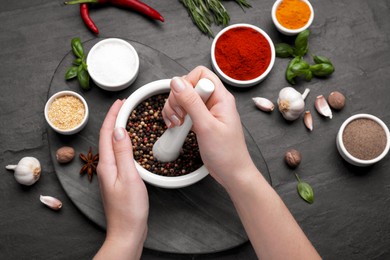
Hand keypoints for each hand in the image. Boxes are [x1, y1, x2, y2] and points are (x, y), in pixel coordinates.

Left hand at [95, 100, 147, 258]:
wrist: (127, 231)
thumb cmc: (129, 209)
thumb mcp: (129, 177)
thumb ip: (123, 153)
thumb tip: (118, 130)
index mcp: (107, 165)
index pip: (106, 133)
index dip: (113, 115)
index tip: (121, 102)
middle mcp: (106, 167)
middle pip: (106, 137)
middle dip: (114, 119)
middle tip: (124, 106)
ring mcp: (111, 174)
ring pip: (112, 144)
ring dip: (118, 129)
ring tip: (127, 118)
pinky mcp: (118, 179)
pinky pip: (118, 154)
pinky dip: (123, 142)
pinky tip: (130, 143)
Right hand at [162, 66, 255, 189]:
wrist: (232, 173)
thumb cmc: (227, 153)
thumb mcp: (206, 126)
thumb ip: (191, 102)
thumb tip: (177, 82)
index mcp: (221, 97)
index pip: (201, 74)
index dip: (187, 83)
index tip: (183, 100)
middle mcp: (214, 101)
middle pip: (188, 85)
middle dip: (177, 99)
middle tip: (180, 116)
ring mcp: (207, 111)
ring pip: (183, 98)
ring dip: (174, 109)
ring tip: (177, 123)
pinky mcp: (201, 120)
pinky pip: (184, 111)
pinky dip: (176, 117)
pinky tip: (176, 126)